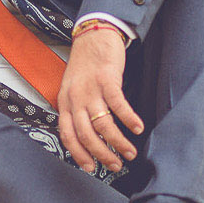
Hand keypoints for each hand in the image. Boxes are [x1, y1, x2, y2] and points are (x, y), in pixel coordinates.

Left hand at [56, 24, 143, 174]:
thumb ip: (77, 110)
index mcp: (65, 102)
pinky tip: (138, 128)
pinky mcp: (107, 79)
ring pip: (103, 124)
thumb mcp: (72, 89)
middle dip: (102, 154)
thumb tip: (89, 136)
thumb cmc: (85, 65)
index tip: (90, 168)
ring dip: (118, 142)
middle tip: (116, 165)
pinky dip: (129, 119)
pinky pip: (118, 105)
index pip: (68, 135)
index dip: (79, 154)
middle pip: (86, 134)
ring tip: (130, 152)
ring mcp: (91, 89)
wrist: (92, 35)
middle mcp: (75, 98)